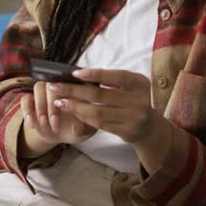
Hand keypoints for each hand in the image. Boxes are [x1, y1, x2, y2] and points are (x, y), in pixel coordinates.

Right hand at [20, 80, 96, 155]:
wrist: (57, 134)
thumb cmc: (74, 130)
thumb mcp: (82, 134)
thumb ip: (82, 131)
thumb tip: (77, 127)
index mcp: (75, 92)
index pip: (71, 84)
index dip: (66, 93)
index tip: (63, 106)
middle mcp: (58, 88)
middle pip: (52, 84)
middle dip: (52, 105)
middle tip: (54, 121)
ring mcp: (43, 93)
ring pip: (38, 87)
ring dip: (40, 106)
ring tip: (44, 123)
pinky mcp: (30, 100)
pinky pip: (25, 98)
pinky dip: (27, 110)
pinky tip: (32, 123)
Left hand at [49, 69, 169, 146]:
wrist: (150, 128)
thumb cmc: (133, 101)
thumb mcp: (130, 86)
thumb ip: (112, 80)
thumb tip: (79, 75)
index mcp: (139, 83)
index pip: (116, 76)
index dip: (95, 74)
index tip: (74, 73)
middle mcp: (139, 100)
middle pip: (101, 95)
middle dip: (74, 90)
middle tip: (55, 87)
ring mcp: (134, 118)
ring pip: (97, 112)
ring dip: (75, 106)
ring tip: (59, 102)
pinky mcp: (127, 132)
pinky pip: (100, 124)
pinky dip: (84, 117)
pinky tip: (73, 112)